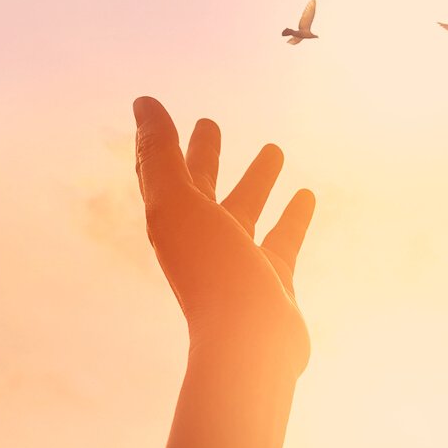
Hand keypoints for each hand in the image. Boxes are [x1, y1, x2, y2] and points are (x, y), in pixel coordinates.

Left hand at [133, 97, 313, 375]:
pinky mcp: (272, 281)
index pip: (161, 174)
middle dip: (205, 156)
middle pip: (201, 189)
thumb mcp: (178, 205)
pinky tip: (306, 195)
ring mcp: (237, 262)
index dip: (159, 143)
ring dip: (256, 180)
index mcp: (173, 224)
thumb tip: (141, 101)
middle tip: (211, 123)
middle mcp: (201, 242)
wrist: (250, 347)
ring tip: (275, 149)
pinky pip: (282, 239)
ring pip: (246, 210)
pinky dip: (293, 215)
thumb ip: (160, 154)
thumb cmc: (212, 273)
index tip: (157, 113)